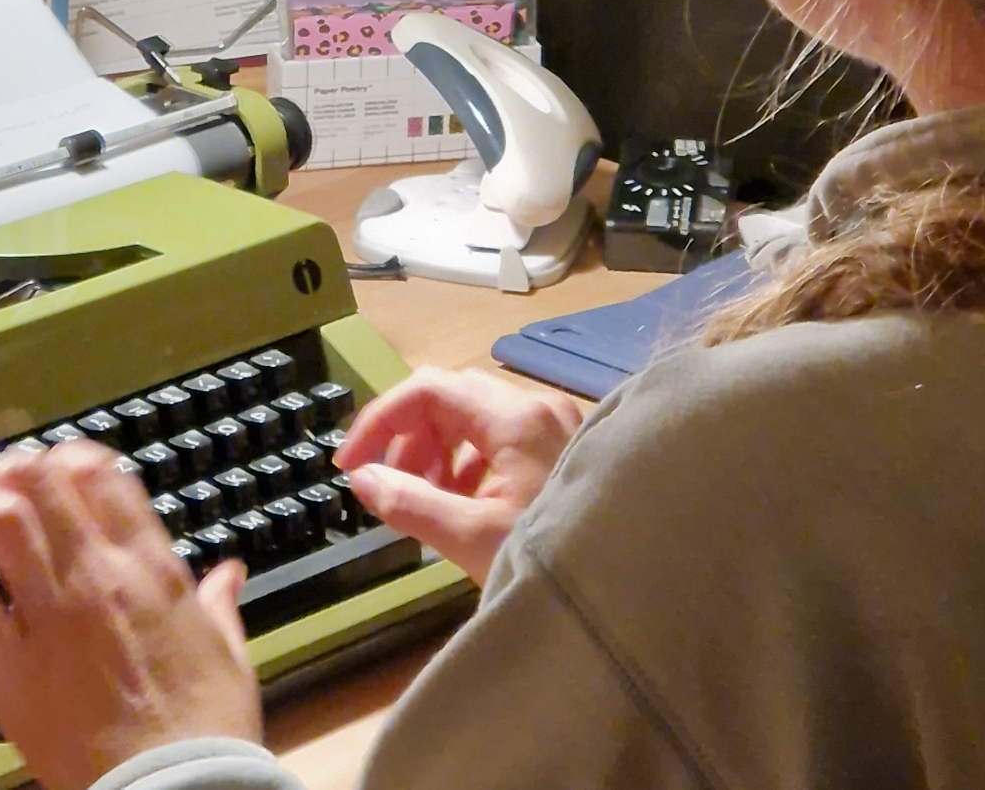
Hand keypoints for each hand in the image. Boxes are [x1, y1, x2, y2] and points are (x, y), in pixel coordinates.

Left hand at [0, 440, 260, 789]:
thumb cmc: (204, 729)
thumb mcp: (228, 653)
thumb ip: (219, 604)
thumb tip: (228, 575)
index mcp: (153, 570)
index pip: (103, 474)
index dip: (72, 457)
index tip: (60, 468)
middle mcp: (98, 579)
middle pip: (43, 481)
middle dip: (15, 470)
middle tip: (3, 485)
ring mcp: (50, 618)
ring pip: (1, 522)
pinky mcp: (11, 666)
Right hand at [333, 367, 582, 585]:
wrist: (632, 593)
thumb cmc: (552, 562)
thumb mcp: (472, 537)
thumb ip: (409, 503)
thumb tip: (362, 478)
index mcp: (515, 419)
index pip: (426, 390)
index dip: (379, 421)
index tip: (352, 464)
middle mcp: (538, 408)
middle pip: (450, 398)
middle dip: (409, 439)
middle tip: (392, 486)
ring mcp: (556, 427)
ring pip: (474, 418)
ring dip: (437, 453)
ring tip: (428, 502)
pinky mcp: (562, 450)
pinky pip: (500, 440)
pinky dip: (468, 465)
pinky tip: (465, 507)